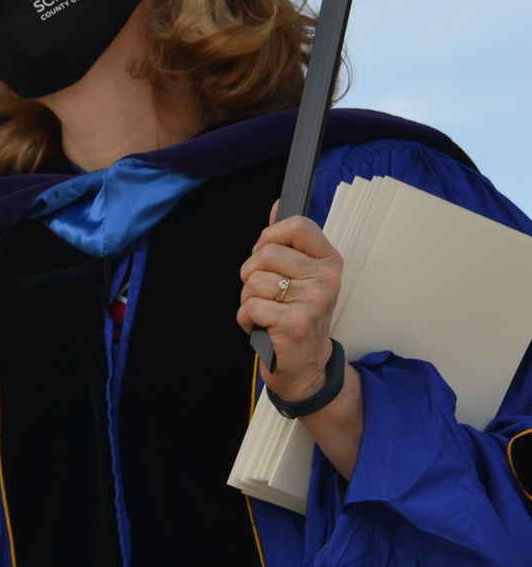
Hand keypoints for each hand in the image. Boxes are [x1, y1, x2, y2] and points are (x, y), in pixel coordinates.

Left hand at [237, 200, 363, 476]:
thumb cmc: (297, 320)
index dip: (270, 236)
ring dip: (248, 300)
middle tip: (265, 295)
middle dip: (251, 274)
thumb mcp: (298, 278)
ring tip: (265, 314)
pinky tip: (262, 329)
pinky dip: (246, 319)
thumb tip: (277, 205)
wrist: (306, 370)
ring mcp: (313, 302)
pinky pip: (250, 306)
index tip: (266, 255)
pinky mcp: (294, 323)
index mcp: (329, 264)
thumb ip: (287, 243)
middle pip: (264, 253)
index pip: (297, 225)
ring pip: (252, 280)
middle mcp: (327, 281)